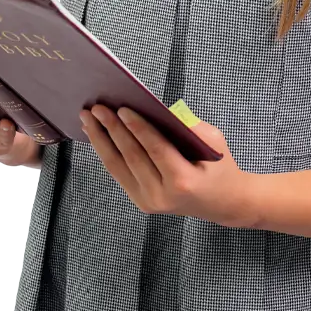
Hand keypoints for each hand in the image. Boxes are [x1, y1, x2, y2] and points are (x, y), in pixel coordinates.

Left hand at [79, 104, 256, 227]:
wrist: (222, 203)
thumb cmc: (219, 167)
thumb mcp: (214, 142)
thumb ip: (186, 126)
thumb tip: (151, 108)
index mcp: (184, 181)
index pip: (155, 149)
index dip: (137, 127)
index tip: (121, 108)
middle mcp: (162, 195)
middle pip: (131, 157)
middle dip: (112, 129)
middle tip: (97, 108)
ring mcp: (149, 202)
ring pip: (118, 166)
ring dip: (100, 140)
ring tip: (88, 118)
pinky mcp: (141, 202)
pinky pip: (119, 173)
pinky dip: (106, 151)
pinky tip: (97, 134)